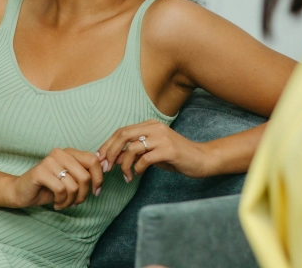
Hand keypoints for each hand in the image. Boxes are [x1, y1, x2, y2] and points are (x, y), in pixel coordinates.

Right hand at [5, 147, 103, 209]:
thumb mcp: (71, 180)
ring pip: (73, 186)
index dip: (99, 178)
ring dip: (71, 201)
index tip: (96, 192)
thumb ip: (85, 173)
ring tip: (64, 203)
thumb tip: (105, 169)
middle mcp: (60, 153)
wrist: (21, 192)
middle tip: (76, 202)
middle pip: (85, 176)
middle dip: (83, 195)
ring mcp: (49, 161)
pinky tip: (56, 203)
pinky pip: (61, 190)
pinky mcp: (40, 172)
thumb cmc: (49, 187)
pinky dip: (61, 201)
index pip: (94, 160)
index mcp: (70, 152)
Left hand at [97, 120, 212, 182]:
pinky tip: (137, 175)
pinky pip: (145, 159)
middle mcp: (155, 127)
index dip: (108, 144)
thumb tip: (112, 158)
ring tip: (126, 176)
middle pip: (123, 135)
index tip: (100, 159)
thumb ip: (134, 152)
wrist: (201, 159)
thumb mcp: (152, 153)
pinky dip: (137, 168)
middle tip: (106, 168)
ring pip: (132, 148)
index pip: (122, 131)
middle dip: (110, 152)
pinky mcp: (169, 150)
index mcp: (150, 125)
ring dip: (124, 165)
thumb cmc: (175, 156)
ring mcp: (162, 138)